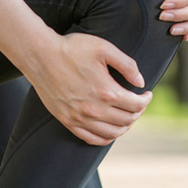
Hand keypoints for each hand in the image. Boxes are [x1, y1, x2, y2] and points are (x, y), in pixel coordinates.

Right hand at [24, 32, 152, 145]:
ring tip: (127, 116)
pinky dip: (106, 138)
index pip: (136, 105)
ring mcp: (79, 118)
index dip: (146, 100)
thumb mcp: (104, 48)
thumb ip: (127, 65)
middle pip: (127, 120)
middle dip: (138, 112)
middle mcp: (94, 109)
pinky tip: (110, 130)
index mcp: (106, 91)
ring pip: (112, 133)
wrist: (40, 56)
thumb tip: (140, 83)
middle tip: (138, 103)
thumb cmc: (72, 49)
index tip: (147, 93)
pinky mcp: (67, 121)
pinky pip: (92, 139)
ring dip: (125, 127)